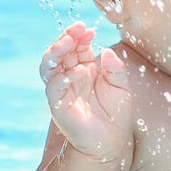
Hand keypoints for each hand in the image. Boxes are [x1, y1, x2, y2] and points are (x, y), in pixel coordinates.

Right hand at [40, 22, 132, 160]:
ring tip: (66, 42)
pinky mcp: (58, 105)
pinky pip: (53, 88)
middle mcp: (70, 76)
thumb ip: (116, 68)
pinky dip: (62, 78)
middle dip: (66, 38)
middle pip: (60, 51)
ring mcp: (62, 90)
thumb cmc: (116, 113)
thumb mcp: (122, 86)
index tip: (87, 29)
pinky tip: (77, 72)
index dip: (79, 36)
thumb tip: (106, 50)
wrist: (111, 141)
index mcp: (84, 68)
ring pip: (48, 66)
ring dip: (55, 52)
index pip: (76, 46)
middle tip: (76, 29)